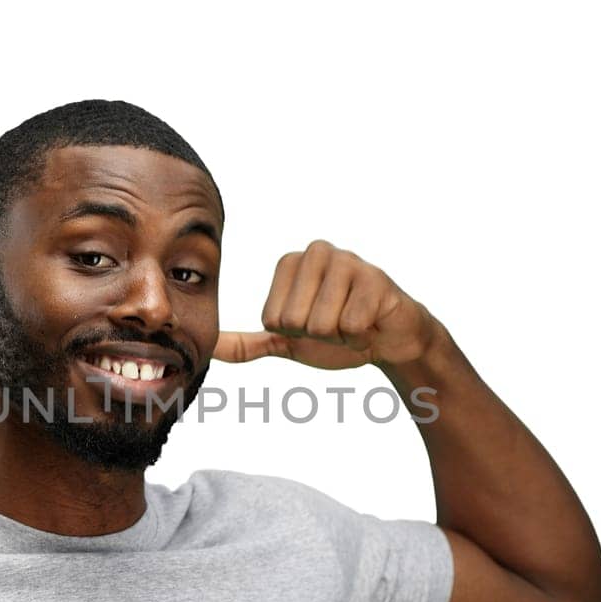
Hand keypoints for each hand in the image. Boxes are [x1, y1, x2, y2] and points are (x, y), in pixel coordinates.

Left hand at [213, 240, 436, 369]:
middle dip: (317, 335)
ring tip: (354, 321)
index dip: (295, 333)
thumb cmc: (337, 336)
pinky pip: (352, 325)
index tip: (315, 323)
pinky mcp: (375, 278)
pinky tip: (371, 323)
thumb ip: (248, 343)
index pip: (272, 318)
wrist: (390, 339)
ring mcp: (348, 261)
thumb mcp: (288, 341)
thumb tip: (209, 349)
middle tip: (337, 323)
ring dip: (341, 336)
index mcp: (290, 263)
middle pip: (293, 320)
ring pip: (322, 324)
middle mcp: (316, 252)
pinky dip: (362, 336)